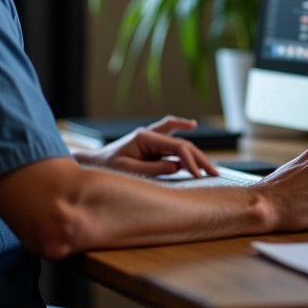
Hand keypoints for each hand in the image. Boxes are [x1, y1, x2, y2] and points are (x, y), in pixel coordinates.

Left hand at [77, 115, 218, 178]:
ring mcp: (151, 138)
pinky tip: (192, 131)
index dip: (191, 161)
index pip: (176, 147)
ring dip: (195, 153)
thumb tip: (177, 166)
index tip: (200, 176)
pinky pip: (172, 139)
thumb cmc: (107, 167)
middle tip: (214, 172)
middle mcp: (150, 134)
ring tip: (210, 167)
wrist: (93, 163)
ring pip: (179, 141)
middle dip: (199, 158)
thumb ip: (152, 168)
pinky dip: (183, 139)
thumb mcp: (128, 170)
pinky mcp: (151, 145)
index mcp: (145, 137)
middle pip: (182, 143)